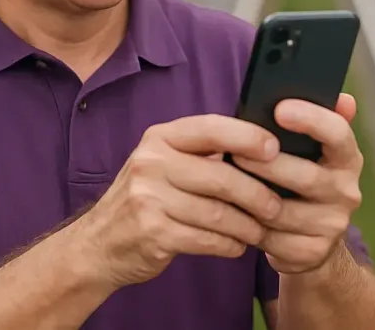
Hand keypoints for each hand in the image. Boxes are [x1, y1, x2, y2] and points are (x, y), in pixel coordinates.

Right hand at [77, 114, 286, 288]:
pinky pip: (207, 239)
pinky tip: (237, 245)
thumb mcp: (163, 163)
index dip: (247, 136)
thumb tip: (261, 149)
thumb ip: (201, 154)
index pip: (211, 128)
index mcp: (160, 139)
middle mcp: (151, 163)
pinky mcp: (153, 233)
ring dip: (247, 226)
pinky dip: (230, 244)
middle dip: (257, 194)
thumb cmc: (146, 198)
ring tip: (261, 230)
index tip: (276, 149)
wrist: (98, 243)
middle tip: (277, 207)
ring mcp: (148, 199)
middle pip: (221, 176)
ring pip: (218, 213)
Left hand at [232, 94, 363, 274]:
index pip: (338, 134)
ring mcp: (332, 225)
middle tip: (236, 152)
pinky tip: (230, 213)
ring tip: (224, 182)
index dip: (312, 120)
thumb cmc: (301, 179)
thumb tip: (343, 97)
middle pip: (307, 176)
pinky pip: (272, 239)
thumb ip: (316, 122)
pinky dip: (248, 226)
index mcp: (347, 158)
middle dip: (268, 164)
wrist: (313, 239)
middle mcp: (346, 191)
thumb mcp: (311, 150)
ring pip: (283, 211)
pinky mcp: (312, 252)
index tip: (281, 109)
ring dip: (250, 197)